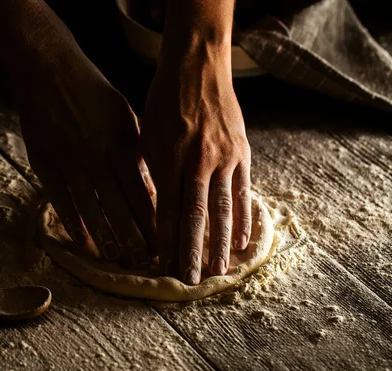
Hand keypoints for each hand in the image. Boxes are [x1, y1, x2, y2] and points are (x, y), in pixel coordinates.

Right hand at [18, 45, 155, 266]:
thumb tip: (149, 186)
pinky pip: (60, 199)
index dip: (153, 220)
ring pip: (91, 208)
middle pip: (119, 206)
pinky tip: (82, 240)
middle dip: (134, 236)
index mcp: (121, 145)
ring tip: (116, 258)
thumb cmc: (94, 93)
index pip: (142, 192)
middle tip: (145, 262)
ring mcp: (70, 162)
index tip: (164, 242)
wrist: (51, 72)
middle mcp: (98, 157)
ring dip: (105, 236)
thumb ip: (136, 152)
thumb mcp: (125, 117)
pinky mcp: (46, 164)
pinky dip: (72, 221)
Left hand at [141, 42, 251, 284]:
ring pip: (222, 210)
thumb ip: (155, 173)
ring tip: (215, 273)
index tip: (161, 268)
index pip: (168, 210)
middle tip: (188, 283)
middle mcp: (199, 161)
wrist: (198, 66)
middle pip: (195, 216)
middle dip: (190, 253)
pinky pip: (243, 193)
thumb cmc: (164, 101)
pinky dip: (242, 220)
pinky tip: (238, 244)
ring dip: (218, 245)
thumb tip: (157, 210)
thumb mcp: (148, 135)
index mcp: (170, 157)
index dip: (165, 242)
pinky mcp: (242, 153)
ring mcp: (225, 158)